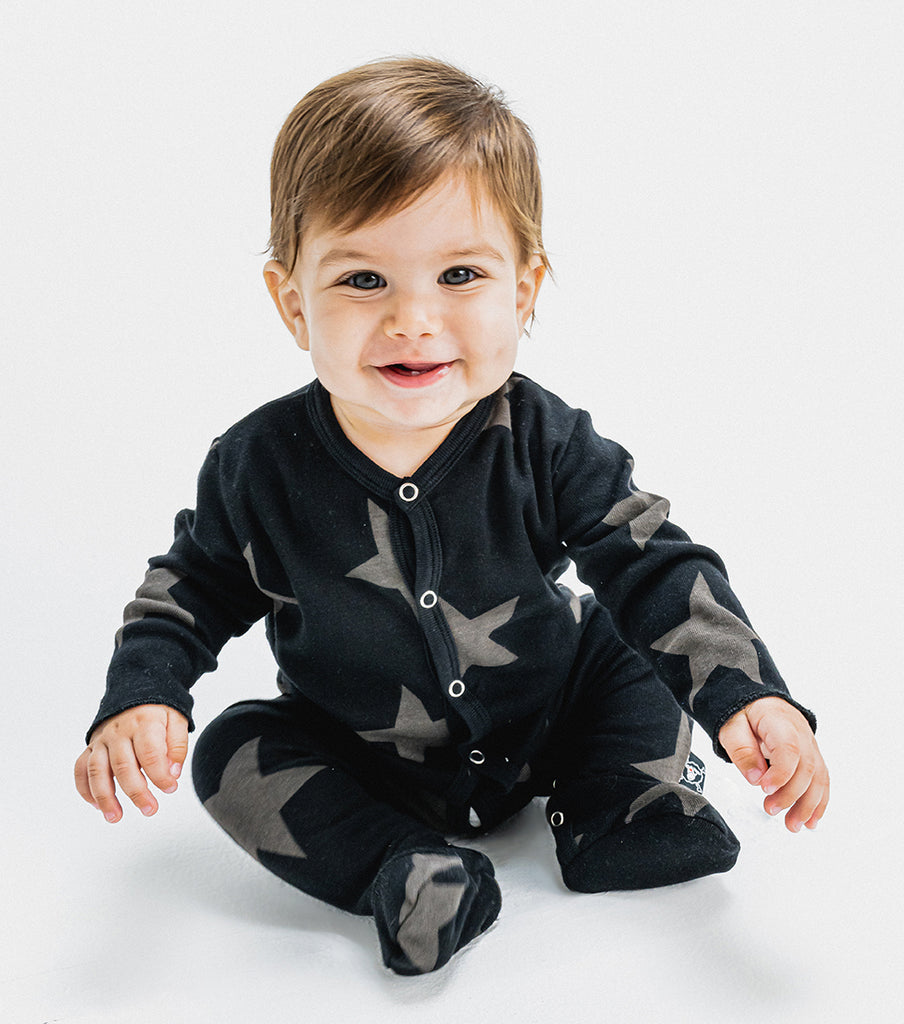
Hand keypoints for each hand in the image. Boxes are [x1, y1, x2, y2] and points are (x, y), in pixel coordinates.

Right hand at [75, 705, 188, 821]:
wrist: (135, 691)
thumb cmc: (157, 712)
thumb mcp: (176, 720)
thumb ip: (177, 746)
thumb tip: (173, 772)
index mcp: (144, 723)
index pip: (150, 753)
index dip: (160, 774)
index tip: (170, 788)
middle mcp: (119, 732)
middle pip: (123, 765)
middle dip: (136, 792)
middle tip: (150, 809)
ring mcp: (102, 740)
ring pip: (97, 770)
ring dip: (105, 796)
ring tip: (116, 816)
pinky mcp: (91, 747)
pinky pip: (81, 768)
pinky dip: (85, 789)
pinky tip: (96, 805)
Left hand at [718, 696, 828, 832]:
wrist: (760, 701)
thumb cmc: (746, 713)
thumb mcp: (732, 726)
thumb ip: (742, 750)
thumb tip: (755, 778)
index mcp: (780, 722)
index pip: (789, 749)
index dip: (781, 772)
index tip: (765, 788)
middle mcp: (802, 734)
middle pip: (806, 767)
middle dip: (791, 795)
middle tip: (770, 810)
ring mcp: (811, 746)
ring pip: (818, 777)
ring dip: (808, 805)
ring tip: (793, 825)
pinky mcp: (812, 757)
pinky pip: (822, 780)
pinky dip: (818, 802)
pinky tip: (811, 820)